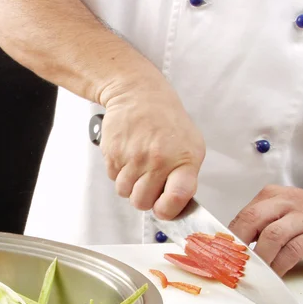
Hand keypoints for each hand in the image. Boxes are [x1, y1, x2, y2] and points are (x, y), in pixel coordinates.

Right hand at [99, 78, 205, 219]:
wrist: (138, 93)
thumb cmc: (166, 120)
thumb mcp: (190, 145)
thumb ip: (184, 177)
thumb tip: (173, 205)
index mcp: (183, 158)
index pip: (177, 197)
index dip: (168, 210)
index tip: (164, 208)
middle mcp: (158, 159)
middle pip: (142, 202)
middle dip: (143, 197)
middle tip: (148, 182)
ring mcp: (133, 157)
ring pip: (124, 192)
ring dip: (129, 185)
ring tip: (138, 165)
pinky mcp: (113, 153)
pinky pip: (112, 178)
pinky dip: (118, 172)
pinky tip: (127, 155)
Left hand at [228, 184, 302, 275]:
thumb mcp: (280, 212)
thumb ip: (257, 223)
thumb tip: (229, 244)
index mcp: (273, 195)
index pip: (244, 213)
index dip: (229, 235)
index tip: (220, 252)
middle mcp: (289, 202)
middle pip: (254, 219)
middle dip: (239, 243)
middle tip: (232, 261)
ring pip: (273, 235)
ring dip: (259, 256)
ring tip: (253, 270)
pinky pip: (293, 251)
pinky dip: (279, 265)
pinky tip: (274, 273)